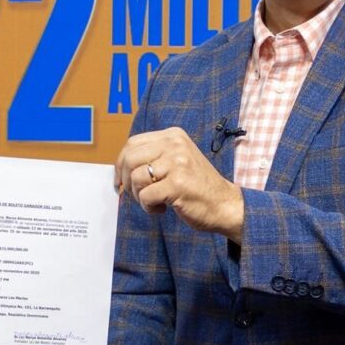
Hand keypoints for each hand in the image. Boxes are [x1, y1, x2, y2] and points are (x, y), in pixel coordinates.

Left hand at [117, 127, 243, 241]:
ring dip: (139, 196)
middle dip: (127, 181)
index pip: (132, 143)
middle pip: (130, 159)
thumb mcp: (177, 160)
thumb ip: (154, 156)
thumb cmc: (197, 186)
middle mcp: (175, 145)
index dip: (120, 164)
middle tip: (137, 194)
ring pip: (136, 178)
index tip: (120, 180)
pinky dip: (148, 207)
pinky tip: (162, 209)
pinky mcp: (177, 184)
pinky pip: (145, 196)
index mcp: (173, 135)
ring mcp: (177, 163)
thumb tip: (121, 166)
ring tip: (155, 201)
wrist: (225, 204)